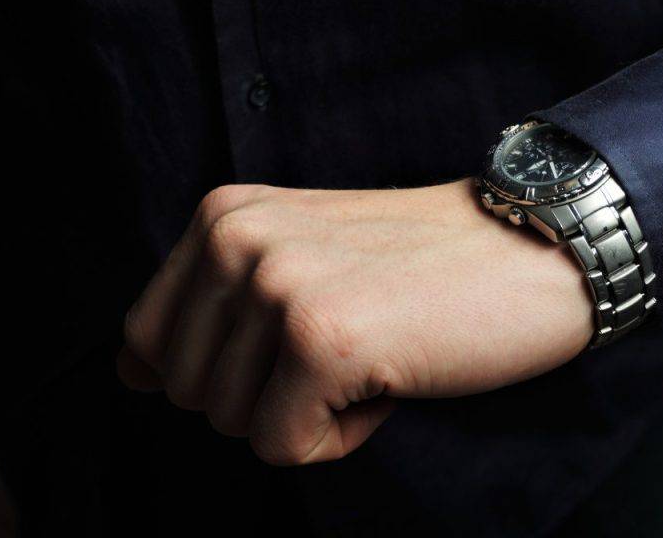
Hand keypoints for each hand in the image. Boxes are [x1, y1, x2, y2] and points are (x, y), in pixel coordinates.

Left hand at [118, 178, 592, 464]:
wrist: (533, 249)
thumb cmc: (420, 268)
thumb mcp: (296, 259)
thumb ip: (208, 307)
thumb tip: (130, 374)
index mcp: (221, 214)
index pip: (146, 339)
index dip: (219, 370)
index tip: (294, 340)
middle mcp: (234, 238)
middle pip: (188, 393)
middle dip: (266, 396)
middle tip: (349, 341)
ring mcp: (276, 284)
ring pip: (233, 426)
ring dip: (309, 413)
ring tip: (373, 348)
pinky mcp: (321, 338)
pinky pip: (285, 448)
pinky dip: (344, 436)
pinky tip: (390, 374)